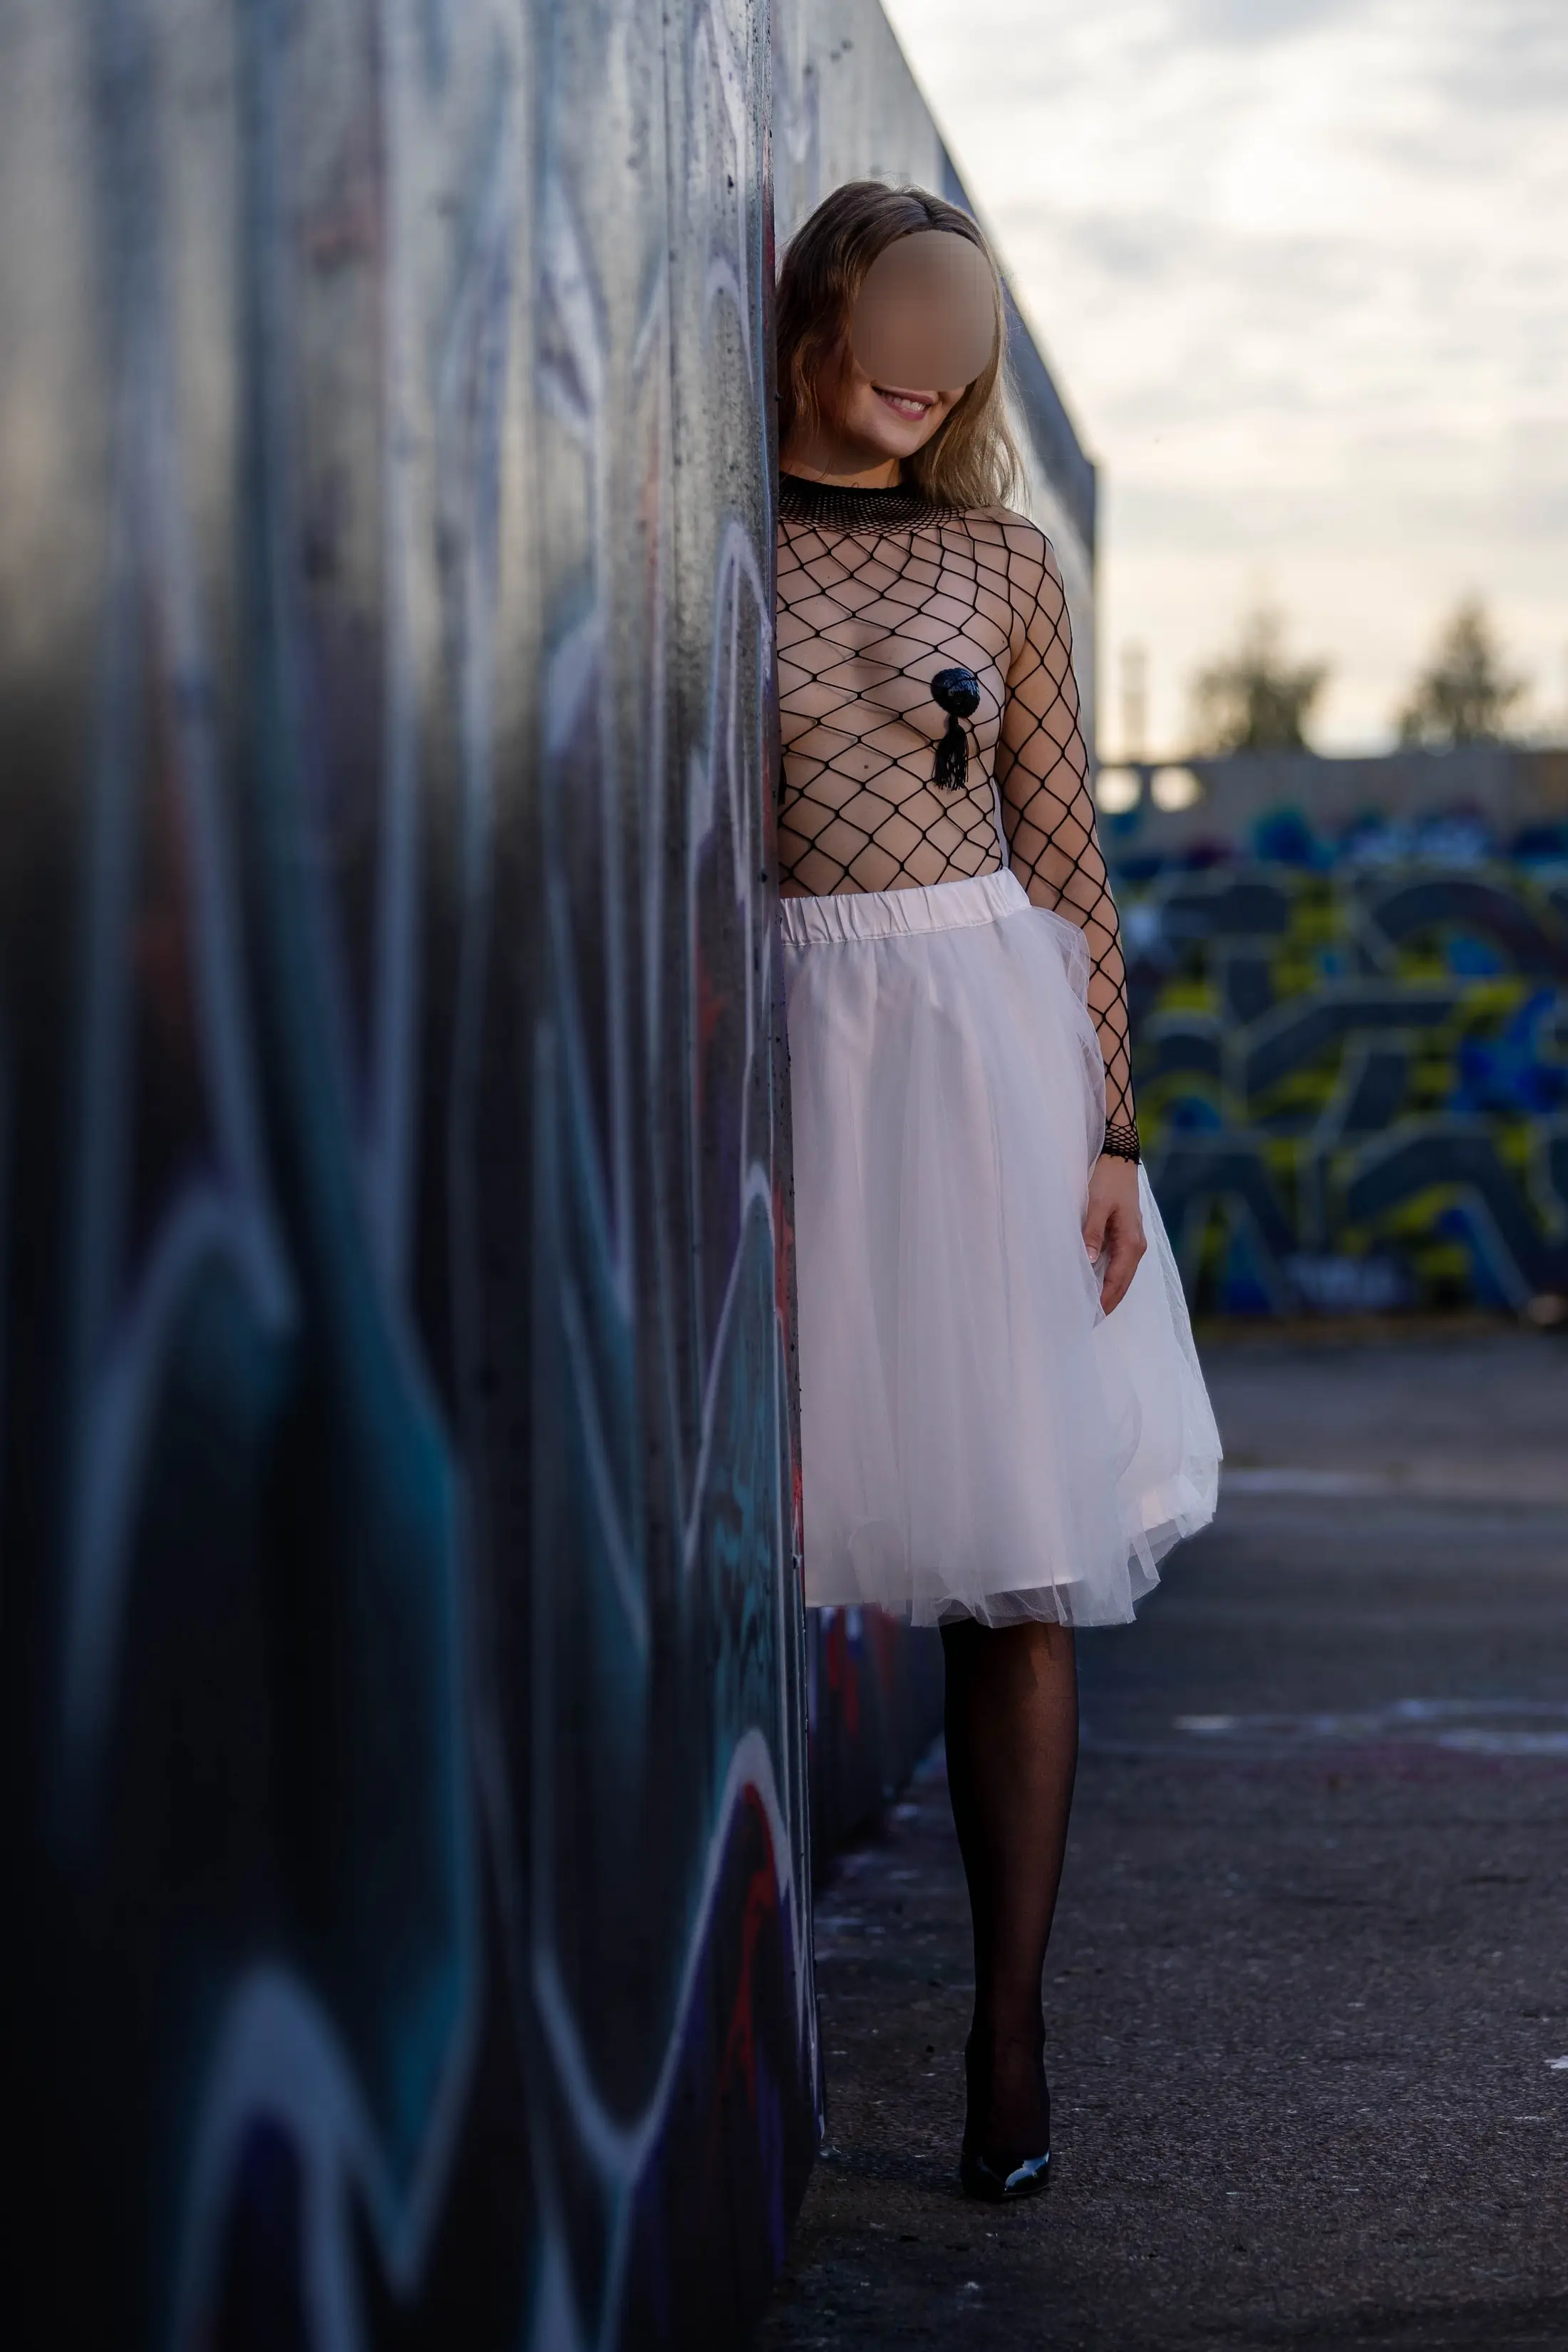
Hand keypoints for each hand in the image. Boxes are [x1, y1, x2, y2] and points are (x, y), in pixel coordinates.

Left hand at [1083, 1154, 1145, 1314]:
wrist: (1119, 1159)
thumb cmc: (1107, 1181)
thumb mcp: (1097, 1206)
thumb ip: (1092, 1233)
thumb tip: (1089, 1262)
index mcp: (1131, 1243)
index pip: (1116, 1282)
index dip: (1103, 1302)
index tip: (1090, 1318)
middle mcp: (1136, 1247)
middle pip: (1122, 1284)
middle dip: (1107, 1304)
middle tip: (1087, 1322)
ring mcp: (1133, 1243)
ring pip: (1121, 1277)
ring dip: (1108, 1294)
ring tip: (1090, 1310)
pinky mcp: (1127, 1237)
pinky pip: (1119, 1266)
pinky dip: (1109, 1279)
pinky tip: (1096, 1285)